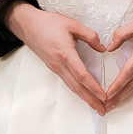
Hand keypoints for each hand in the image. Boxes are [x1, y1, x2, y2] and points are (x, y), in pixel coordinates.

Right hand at [0, 0, 106, 115]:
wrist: (28, 24)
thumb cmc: (48, 22)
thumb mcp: (72, 24)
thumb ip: (89, 35)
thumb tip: (102, 48)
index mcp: (65, 53)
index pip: (82, 75)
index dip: (94, 87)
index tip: (104, 96)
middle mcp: (59, 64)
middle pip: (76, 87)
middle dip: (90, 100)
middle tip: (103, 110)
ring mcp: (54, 67)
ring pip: (71, 86)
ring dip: (84, 97)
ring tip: (95, 104)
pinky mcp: (52, 66)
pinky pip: (66, 81)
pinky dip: (77, 89)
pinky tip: (83, 91)